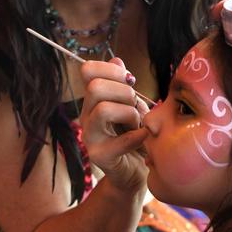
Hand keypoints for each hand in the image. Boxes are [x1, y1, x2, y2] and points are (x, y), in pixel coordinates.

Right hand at [80, 58, 148, 192]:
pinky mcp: (100, 156)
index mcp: (93, 100)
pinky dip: (138, 136)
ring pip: (103, 109)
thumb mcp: (132, 106)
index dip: (112, 70)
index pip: (88, 70)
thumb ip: (124, 85)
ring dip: (129, 114)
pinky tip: (144, 136)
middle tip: (134, 107)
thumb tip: (116, 59)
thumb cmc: (135, 136)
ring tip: (136, 124)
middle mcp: (86, 116)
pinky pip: (119, 140)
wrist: (136, 172)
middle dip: (124, 92)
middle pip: (95, 87)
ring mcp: (90, 137)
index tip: (129, 81)